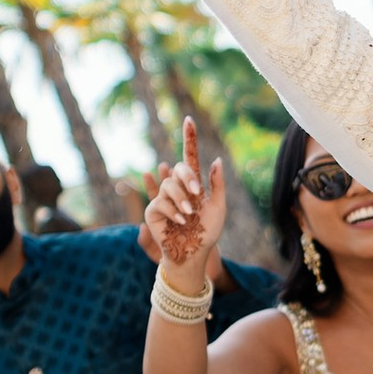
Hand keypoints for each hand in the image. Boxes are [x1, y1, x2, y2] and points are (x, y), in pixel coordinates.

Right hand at [141, 117, 225, 275]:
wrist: (195, 253)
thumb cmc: (208, 233)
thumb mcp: (219, 207)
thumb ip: (217, 184)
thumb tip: (216, 159)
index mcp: (193, 184)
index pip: (190, 157)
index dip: (189, 138)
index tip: (189, 120)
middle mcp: (177, 187)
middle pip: (179, 168)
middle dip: (188, 178)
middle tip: (197, 193)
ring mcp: (163, 198)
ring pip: (169, 185)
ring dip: (182, 200)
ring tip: (189, 214)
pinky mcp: (153, 211)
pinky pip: (160, 202)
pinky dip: (172, 211)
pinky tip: (180, 221)